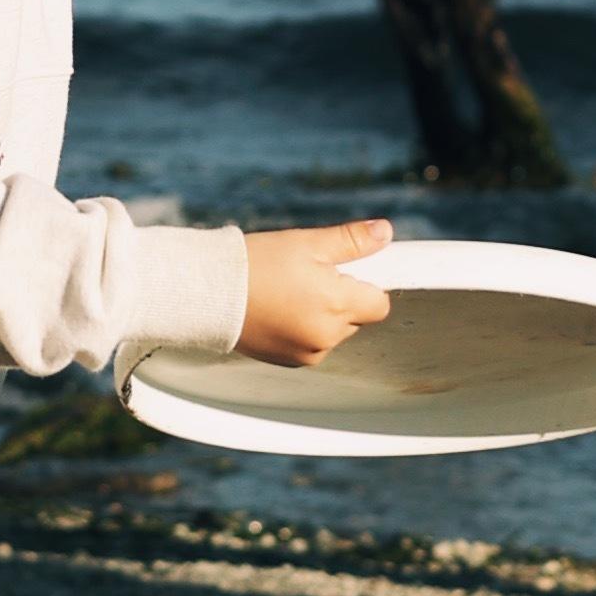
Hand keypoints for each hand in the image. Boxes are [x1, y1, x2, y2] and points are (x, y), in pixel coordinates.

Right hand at [236, 218, 394, 366]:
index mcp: (337, 306)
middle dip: (342, 299)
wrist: (210, 293)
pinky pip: (311, 346)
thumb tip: (385, 233)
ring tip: (289, 292)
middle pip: (356, 319)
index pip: (380, 304)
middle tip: (309, 276)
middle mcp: (327, 337)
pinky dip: (303, 330)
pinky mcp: (288, 362)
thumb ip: (352, 240)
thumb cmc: (258, 263)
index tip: (345, 271)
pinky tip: (279, 309)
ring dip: (323, 316)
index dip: (368, 285)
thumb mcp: (308, 243)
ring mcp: (307, 354)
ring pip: (333, 333)